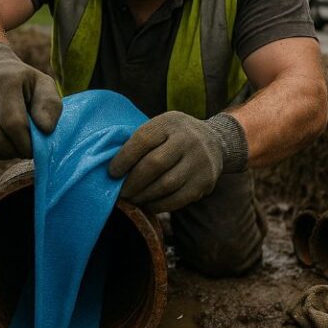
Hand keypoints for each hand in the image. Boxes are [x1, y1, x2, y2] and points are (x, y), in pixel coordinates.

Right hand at [0, 41, 61, 159]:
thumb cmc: (21, 82)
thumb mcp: (42, 84)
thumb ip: (50, 105)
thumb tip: (46, 130)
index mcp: (5, 83)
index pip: (13, 124)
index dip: (26, 143)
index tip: (36, 147)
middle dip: (15, 150)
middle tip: (25, 147)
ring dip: (3, 154)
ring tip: (13, 143)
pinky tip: (0, 143)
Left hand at [108, 111, 247, 212]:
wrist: (214, 141)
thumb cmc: (174, 137)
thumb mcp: (160, 127)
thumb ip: (140, 142)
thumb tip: (113, 170)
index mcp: (170, 122)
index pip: (143, 140)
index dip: (124, 159)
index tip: (112, 173)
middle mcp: (188, 139)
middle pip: (154, 164)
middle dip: (133, 182)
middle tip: (121, 192)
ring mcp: (199, 161)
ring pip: (166, 185)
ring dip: (144, 196)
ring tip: (133, 199)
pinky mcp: (205, 182)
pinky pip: (178, 199)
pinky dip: (159, 205)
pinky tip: (148, 204)